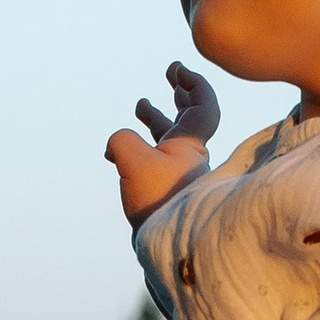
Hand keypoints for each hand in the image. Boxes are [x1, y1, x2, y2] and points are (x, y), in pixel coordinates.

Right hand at [106, 60, 221, 227]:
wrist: (170, 251)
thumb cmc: (159, 204)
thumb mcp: (133, 161)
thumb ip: (122, 140)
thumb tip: (115, 146)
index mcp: (190, 144)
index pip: (203, 103)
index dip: (193, 82)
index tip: (176, 69)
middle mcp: (188, 158)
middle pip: (190, 118)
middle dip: (179, 94)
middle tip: (170, 75)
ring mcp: (178, 177)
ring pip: (170, 140)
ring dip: (157, 120)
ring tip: (141, 106)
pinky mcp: (167, 194)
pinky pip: (156, 162)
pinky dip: (141, 149)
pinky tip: (118, 154)